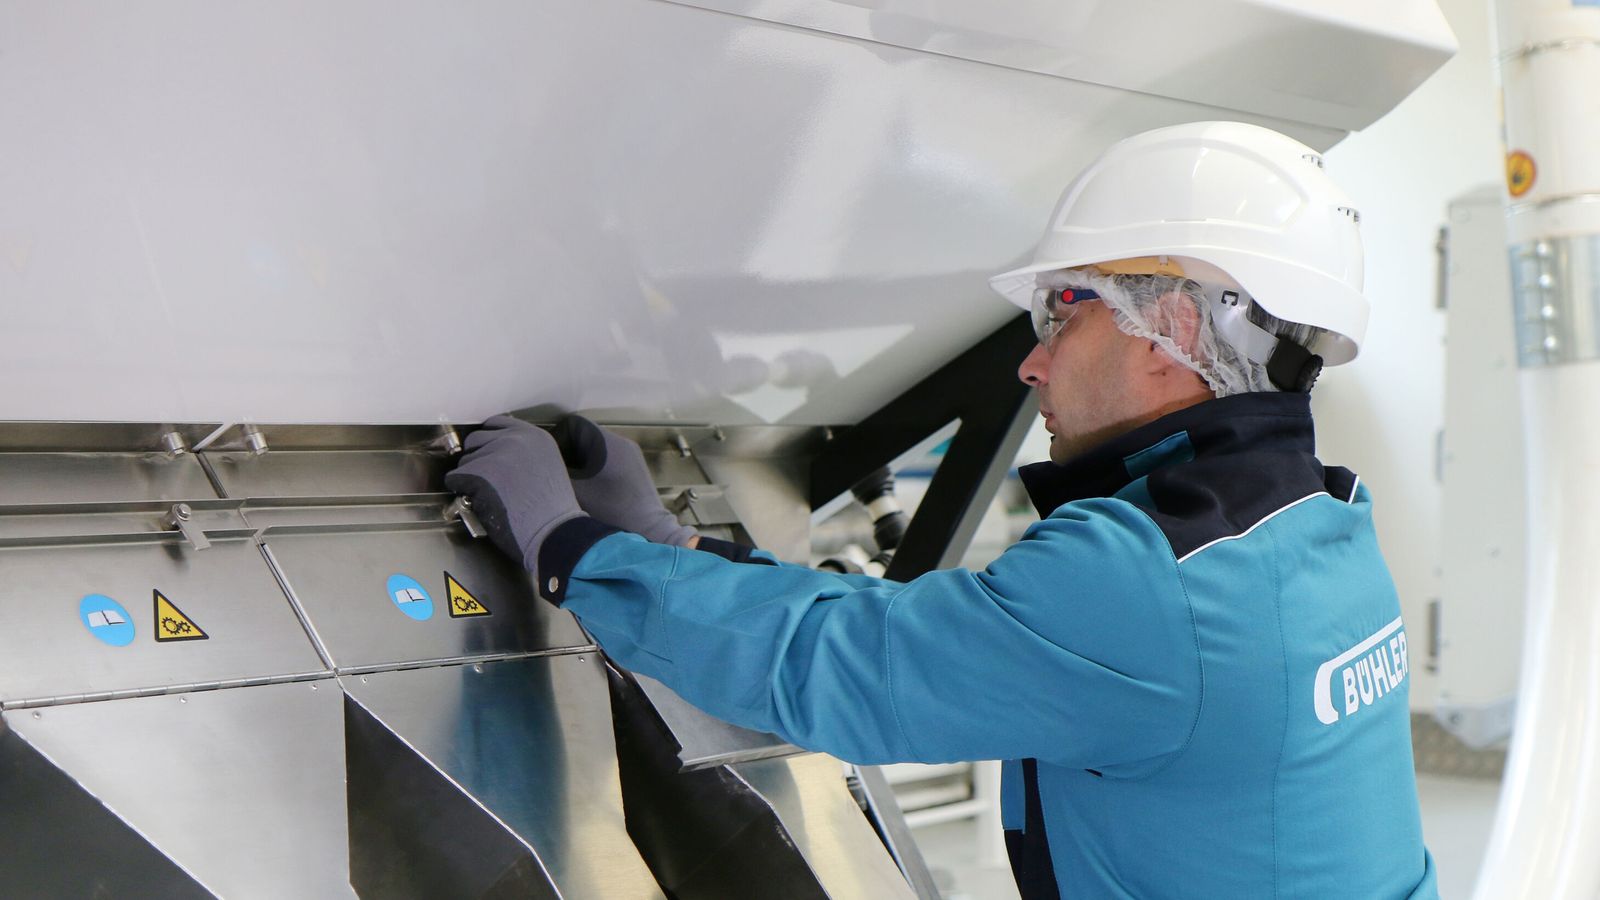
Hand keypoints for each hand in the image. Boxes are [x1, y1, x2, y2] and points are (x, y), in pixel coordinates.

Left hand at [445, 415, 585, 574]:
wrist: (553, 530)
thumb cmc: (552, 510)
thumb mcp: (547, 466)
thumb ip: (524, 453)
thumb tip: (496, 453)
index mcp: (534, 435)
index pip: (497, 423)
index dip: (489, 441)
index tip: (489, 456)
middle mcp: (514, 438)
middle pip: (476, 439)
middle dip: (477, 460)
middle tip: (486, 480)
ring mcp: (496, 453)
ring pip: (465, 461)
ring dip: (470, 478)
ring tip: (489, 496)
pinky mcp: (480, 472)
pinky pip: (455, 479)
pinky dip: (461, 492)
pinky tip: (479, 503)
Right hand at [551, 414, 696, 546]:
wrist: (651, 532)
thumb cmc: (613, 510)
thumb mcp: (577, 492)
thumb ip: (557, 475)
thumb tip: (541, 466)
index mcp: (609, 442)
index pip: (574, 425)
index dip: (556, 438)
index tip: (546, 456)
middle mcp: (623, 444)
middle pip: (585, 437)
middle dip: (567, 452)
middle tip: (553, 470)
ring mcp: (632, 458)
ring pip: (595, 451)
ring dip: (580, 463)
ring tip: (567, 481)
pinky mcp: (635, 472)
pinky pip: (607, 462)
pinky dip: (593, 471)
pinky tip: (585, 489)